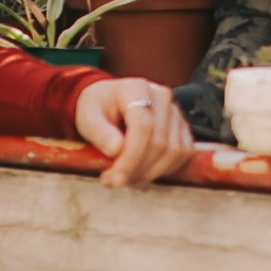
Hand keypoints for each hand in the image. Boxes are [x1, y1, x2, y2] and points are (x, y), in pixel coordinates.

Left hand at [74, 78, 193, 187]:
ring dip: (150, 173)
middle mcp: (161, 97)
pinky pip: (182, 154)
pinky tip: (141, 173)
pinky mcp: (182, 127)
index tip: (115, 177)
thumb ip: (99, 132)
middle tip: (114, 181)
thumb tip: (116, 149)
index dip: (131, 157)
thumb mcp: (87, 117)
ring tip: (125, 179)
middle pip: (160, 142)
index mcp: (136, 88)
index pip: (143, 127)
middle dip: (137, 170)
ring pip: (174, 151)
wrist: (108, 101)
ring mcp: (176, 111)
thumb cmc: (97, 109)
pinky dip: (163, 170)